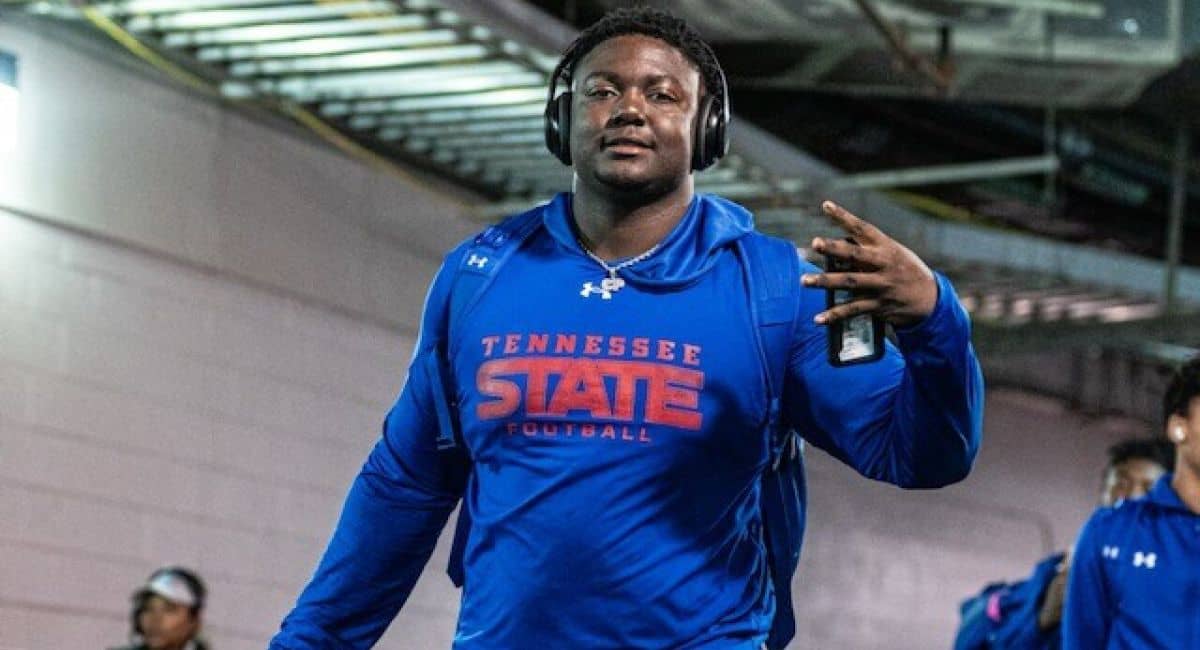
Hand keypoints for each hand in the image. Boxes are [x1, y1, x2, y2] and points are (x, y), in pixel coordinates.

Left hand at [801, 201, 936, 327]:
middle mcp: (883, 263)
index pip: (862, 228)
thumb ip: (867, 250)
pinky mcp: (879, 305)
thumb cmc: (904, 270)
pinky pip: (853, 310)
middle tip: (815, 243)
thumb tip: (835, 251)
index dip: (844, 216)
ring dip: (825, 282)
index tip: (825, 205)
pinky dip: (834, 315)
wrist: (930, 298)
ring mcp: (881, 285)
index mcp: (885, 246)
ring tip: (805, 281)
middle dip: (834, 249)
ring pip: (850, 283)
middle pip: (855, 254)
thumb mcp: (893, 253)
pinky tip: (818, 318)